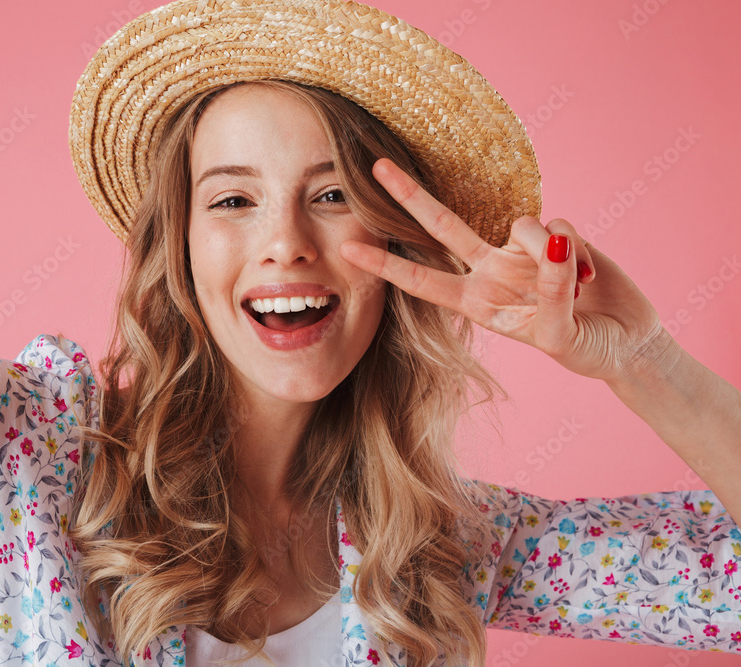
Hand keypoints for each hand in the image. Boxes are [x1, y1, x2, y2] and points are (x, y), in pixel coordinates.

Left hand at [340, 158, 670, 382]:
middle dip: (411, 196)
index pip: (422, 280)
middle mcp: (491, 271)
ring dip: (551, 257)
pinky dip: (580, 254)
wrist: (627, 343)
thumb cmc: (585, 349)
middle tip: (376, 167)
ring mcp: (521, 251)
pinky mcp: (558, 236)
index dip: (387, 265)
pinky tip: (592, 279)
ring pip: (522, 227)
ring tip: (579, 291)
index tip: (348, 249)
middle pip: (443, 225)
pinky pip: (561, 226)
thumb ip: (552, 291)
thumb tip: (554, 239)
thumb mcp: (559, 335)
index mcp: (477, 302)